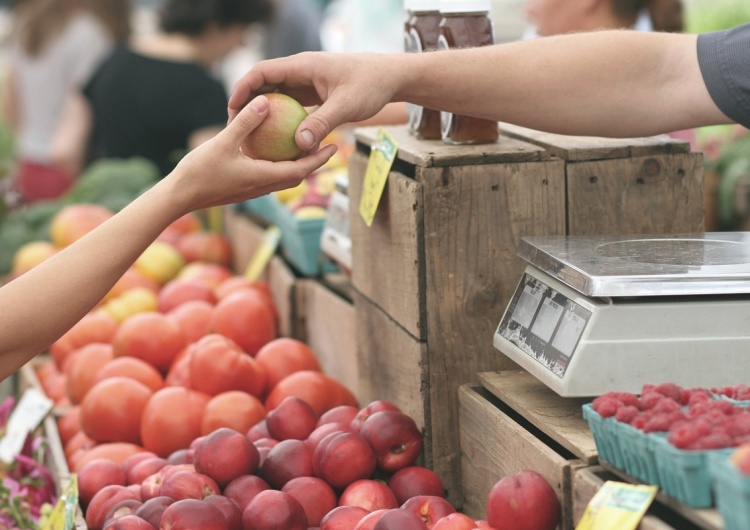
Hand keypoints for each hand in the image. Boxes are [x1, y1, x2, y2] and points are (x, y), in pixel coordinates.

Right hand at [169, 94, 337, 214]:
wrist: (179, 197)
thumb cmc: (199, 172)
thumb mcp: (223, 142)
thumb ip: (245, 122)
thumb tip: (265, 101)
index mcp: (263, 178)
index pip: (301, 170)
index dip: (319, 159)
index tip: (334, 146)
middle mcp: (262, 187)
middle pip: (297, 175)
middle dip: (314, 162)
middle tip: (327, 144)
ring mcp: (252, 189)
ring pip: (283, 177)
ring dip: (297, 164)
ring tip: (304, 145)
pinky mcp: (243, 188)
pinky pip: (268, 175)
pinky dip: (278, 164)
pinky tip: (272, 150)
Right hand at [228, 52, 398, 152]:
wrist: (390, 77)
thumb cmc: (370, 85)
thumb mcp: (346, 106)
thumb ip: (322, 124)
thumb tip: (299, 145)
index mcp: (303, 66)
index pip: (262, 72)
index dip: (243, 88)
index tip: (232, 109)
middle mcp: (300, 72)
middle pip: (264, 84)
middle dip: (247, 103)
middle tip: (235, 127)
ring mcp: (306, 82)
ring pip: (276, 95)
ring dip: (263, 113)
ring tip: (250, 135)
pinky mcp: (313, 93)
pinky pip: (290, 105)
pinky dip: (281, 119)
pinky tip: (276, 140)